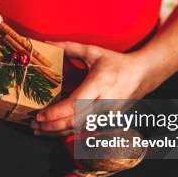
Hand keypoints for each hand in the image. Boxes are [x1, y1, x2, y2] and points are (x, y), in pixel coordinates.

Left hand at [31, 42, 158, 135]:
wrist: (142, 75)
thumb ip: (70, 48)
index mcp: (100, 84)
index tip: (40, 115)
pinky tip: (55, 131)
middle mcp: (105, 102)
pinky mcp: (109, 121)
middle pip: (75, 121)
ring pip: (79, 129)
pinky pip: (86, 129)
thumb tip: (47, 43)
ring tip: (39, 130)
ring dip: (58, 132)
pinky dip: (69, 131)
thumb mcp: (94, 52)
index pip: (75, 104)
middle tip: (34, 125)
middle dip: (52, 126)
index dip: (56, 112)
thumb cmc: (116, 63)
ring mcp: (108, 114)